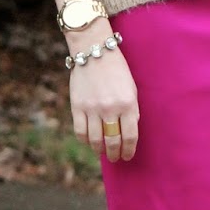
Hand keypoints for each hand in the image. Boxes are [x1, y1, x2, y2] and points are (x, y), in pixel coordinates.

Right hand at [68, 34, 139, 161]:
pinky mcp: (77, 106)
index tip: (128, 155)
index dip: (129, 150)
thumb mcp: (131, 88)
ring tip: (102, 151)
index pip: (130, 136)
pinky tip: (89, 141)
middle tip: (115, 157)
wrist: (94, 51)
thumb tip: (128, 132)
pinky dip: (85, 140)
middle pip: (113, 141)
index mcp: (128, 104)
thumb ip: (132, 110)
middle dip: (115, 153)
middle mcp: (110, 108)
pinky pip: (80, 131)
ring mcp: (92, 108)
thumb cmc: (116, 70)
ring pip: (95, 139)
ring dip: (99, 149)